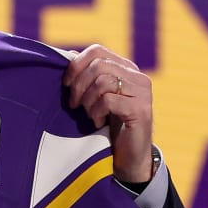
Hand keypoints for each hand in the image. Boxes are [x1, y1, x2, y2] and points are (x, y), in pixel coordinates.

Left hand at [62, 45, 154, 184]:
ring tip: (89, 114)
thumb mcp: (97, 97)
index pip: (97, 50)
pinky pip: (108, 101)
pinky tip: (98, 122)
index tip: (65, 83)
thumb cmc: (111, 125)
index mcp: (127, 69)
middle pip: (98, 65)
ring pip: (102, 82)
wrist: (130, 156)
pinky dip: (96, 111)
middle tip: (73, 104)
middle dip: (79, 85)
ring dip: (88, 100)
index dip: (76, 64)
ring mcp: (142, 93)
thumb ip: (88, 75)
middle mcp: (138, 77)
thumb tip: (69, 54)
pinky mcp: (141, 110)